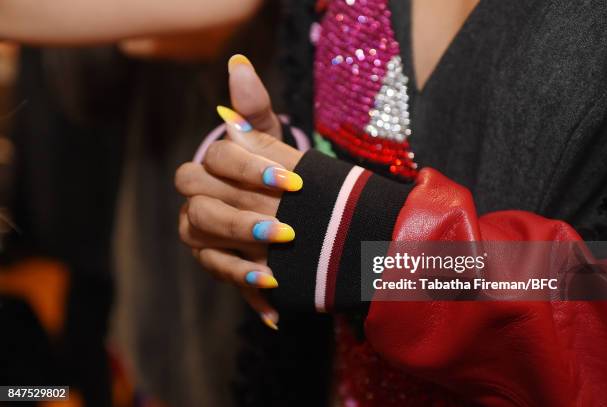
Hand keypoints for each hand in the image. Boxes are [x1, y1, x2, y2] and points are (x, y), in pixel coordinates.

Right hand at [176, 55, 302, 328]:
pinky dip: (247, 286)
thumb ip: (254, 107)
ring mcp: (201, 232)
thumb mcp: (270, 135)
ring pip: (204, 241)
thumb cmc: (273, 162)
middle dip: (241, 218)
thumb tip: (239, 64)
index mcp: (211, 163)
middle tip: (284, 229)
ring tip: (277, 260)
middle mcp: (197, 197)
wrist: (280, 199)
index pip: (216, 159)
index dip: (249, 168)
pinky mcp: (214, 260)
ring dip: (239, 252)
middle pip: (201, 206)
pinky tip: (274, 303)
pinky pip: (221, 274)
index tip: (292, 180)